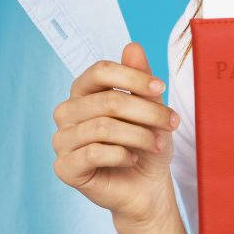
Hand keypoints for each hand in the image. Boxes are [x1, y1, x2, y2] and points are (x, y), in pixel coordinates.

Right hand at [52, 42, 180, 230]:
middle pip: (107, 101)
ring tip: (158, 144)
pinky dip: (122, 154)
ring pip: (102, 127)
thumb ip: (139, 80)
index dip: (132, 76)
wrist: (146, 188)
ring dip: (139, 136)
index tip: (161, 87)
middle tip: (171, 123)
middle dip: (146, 111)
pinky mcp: (65, 167)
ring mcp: (61, 140)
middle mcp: (66, 112)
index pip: (100, 70)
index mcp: (82, 92)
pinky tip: (133, 158)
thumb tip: (132, 45)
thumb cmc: (146, 145)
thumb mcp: (150, 109)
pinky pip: (94, 153)